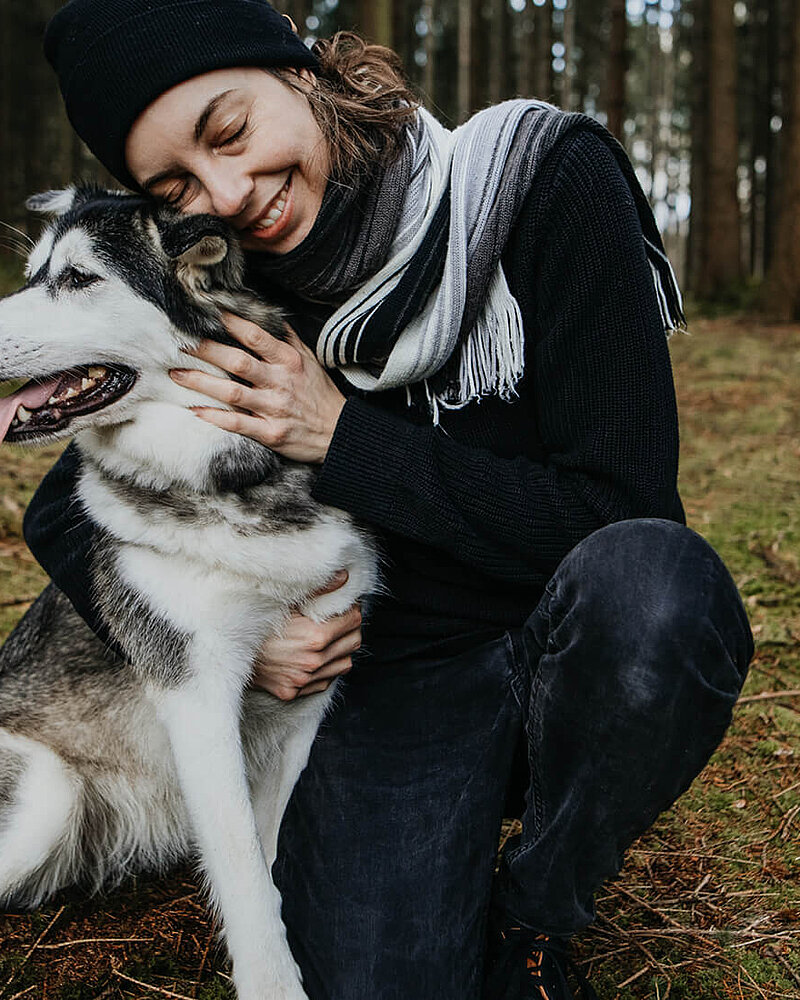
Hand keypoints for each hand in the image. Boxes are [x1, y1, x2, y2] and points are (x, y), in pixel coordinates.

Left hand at [170, 312, 345, 463]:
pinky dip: (214, 417)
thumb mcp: (308, 360)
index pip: (255, 335)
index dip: (228, 323)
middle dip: (205, 351)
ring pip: (231, 393)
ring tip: (176, 373)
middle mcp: (280, 382)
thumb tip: (264, 314)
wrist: (339, 433)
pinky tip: (194, 410)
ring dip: (201, 382)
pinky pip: (237, 424)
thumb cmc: (320, 393)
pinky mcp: (271, 433)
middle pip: (237, 361)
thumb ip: (285, 338)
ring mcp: (275, 408)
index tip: (205, 313)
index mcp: (289, 360)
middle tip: (178, 343)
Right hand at [251, 570, 362, 700]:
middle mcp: (312, 662)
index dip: (351, 608)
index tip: (345, 603)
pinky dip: (327, 667)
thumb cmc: (254, 620)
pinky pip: (326, 680)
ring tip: (329, 637)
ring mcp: (303, 680)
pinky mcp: (294, 692)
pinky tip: (315, 655)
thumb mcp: (285, 600)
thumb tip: (344, 577)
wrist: (225, 649)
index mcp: (314, 637)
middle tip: (340, 617)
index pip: (353, 620)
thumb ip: (318, 589)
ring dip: (341, 649)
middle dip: (351, 627)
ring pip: (344, 663)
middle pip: (353, 641)